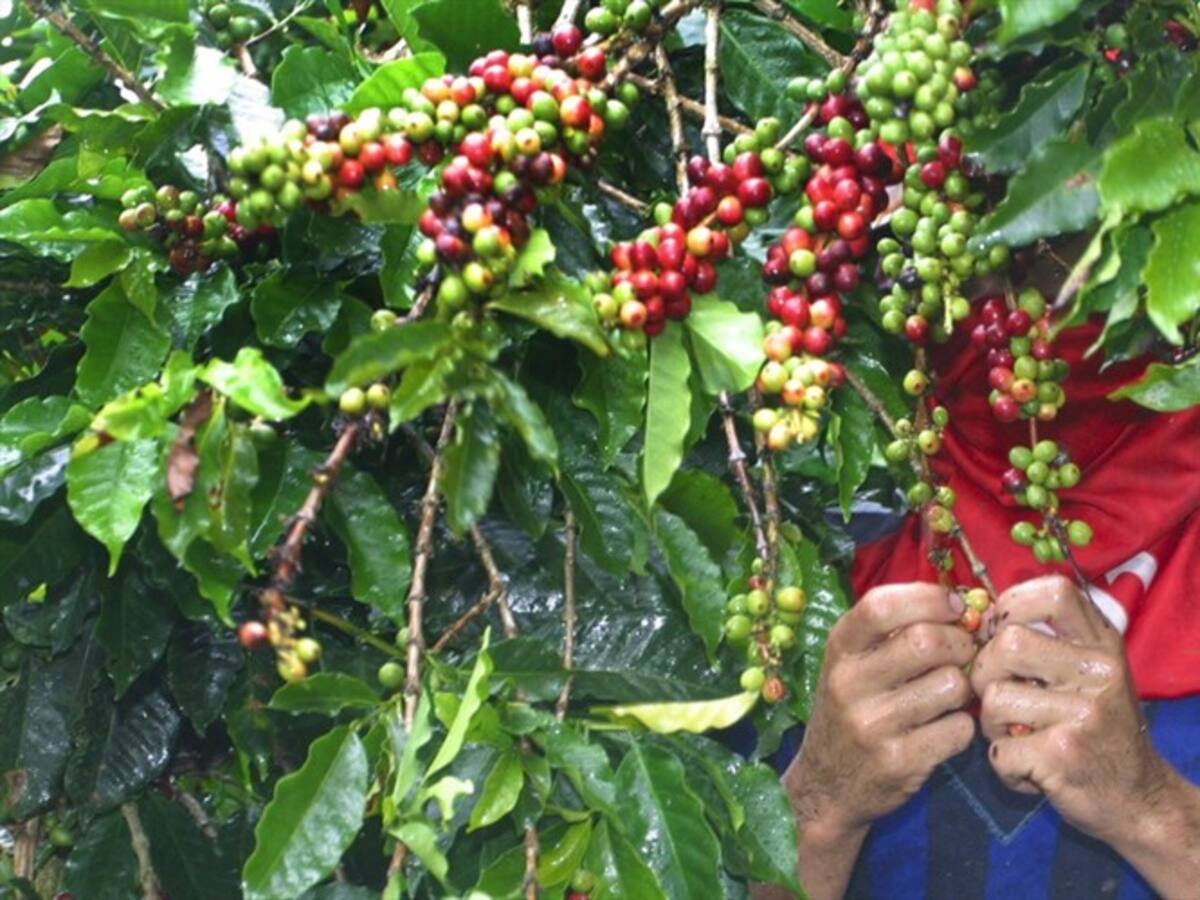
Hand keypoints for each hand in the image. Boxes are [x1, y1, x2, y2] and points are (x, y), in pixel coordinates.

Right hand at [779, 583, 975, 899]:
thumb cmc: (850, 708)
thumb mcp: (852, 663)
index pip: (880, 605)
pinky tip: (945, 728)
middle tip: (965, 653)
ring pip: (950, 685)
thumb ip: (893, 631)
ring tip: (951, 694)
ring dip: (964, 687)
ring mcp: (872, 725)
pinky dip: (963, 726)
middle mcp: (848, 683)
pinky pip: (958, 729)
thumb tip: (961, 605)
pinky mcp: (899, 762)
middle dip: (960, 642)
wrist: (825, 784)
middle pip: (925, 641)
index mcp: (838, 649)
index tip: (957, 606)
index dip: (929, 598)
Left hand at [973, 575, 1199, 894]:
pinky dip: (1003, 765)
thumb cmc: (1095, 729)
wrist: (1139, 798)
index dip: (1011, 605)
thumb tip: (976, 617)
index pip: (1054, 592)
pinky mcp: (1064, 754)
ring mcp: (1084, 712)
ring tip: (1016, 737)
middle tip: (997, 697)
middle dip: (984, 672)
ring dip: (990, 724)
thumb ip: (1047, 640)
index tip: (998, 632)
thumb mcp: (1088, 672)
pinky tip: (1029, 769)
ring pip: (993, 697)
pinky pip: (998, 748)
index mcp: (1103, 644)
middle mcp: (1099, 671)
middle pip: (1008, 642)